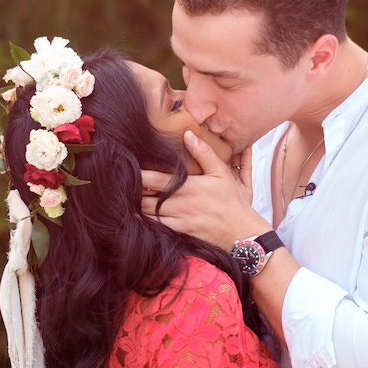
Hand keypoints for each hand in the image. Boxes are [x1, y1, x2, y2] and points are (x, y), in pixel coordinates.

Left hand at [141, 131, 264, 246]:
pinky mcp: (180, 233)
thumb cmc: (232, 202)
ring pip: (147, 214)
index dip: (138, 175)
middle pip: (144, 199)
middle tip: (126, 184)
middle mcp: (180, 205)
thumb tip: (188, 134)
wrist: (242, 233)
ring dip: (138, 206)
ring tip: (131, 198)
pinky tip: (143, 214)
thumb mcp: (222, 173)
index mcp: (188, 187)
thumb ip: (204, 153)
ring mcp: (178, 221)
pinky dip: (146, 220)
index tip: (129, 168)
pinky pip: (156, 227)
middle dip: (133, 192)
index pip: (154, 180)